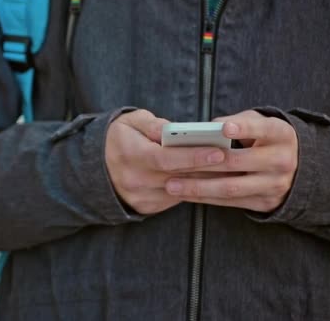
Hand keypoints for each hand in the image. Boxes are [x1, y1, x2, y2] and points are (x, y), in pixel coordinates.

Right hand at [105, 110, 227, 214]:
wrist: (94, 168)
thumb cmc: (117, 138)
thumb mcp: (129, 122)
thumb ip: (152, 124)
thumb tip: (174, 129)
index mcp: (131, 155)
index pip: (166, 158)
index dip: (193, 156)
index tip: (218, 151)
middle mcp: (135, 179)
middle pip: (178, 176)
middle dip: (209, 169)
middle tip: (236, 161)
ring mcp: (141, 196)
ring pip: (181, 190)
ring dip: (206, 182)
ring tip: (231, 171)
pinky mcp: (146, 207)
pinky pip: (175, 198)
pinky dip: (193, 189)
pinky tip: (211, 181)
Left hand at [165, 110, 298, 212]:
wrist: (300, 169)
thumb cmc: (267, 139)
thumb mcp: (262, 124)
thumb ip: (240, 121)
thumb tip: (209, 127)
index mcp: (281, 135)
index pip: (263, 130)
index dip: (244, 128)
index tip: (224, 128)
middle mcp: (282, 161)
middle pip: (238, 162)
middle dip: (203, 163)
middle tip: (174, 163)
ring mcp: (274, 185)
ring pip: (230, 188)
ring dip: (198, 187)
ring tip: (172, 184)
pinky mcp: (264, 203)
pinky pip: (230, 202)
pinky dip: (205, 198)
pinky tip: (185, 194)